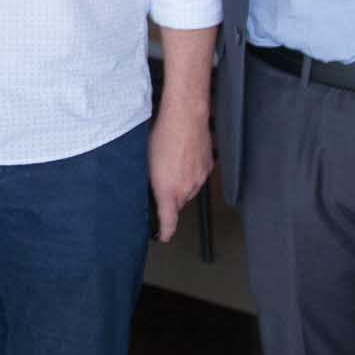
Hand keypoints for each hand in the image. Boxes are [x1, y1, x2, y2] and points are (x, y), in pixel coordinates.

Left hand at [148, 103, 213, 242]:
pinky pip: (198, 176)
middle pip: (178, 203)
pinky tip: (183, 155)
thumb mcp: (146, 162)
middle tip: (161, 178)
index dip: (165, 233)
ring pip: (189, 189)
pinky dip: (191, 171)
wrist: (185, 117)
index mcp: (168, 191)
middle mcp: (186, 189)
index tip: (163, 237)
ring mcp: (199, 179)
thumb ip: (150, 182)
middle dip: (170, 196)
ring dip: (181, 182)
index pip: (169, 221)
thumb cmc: (162, 135)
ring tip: (172, 161)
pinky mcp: (208, 167)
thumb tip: (149, 189)